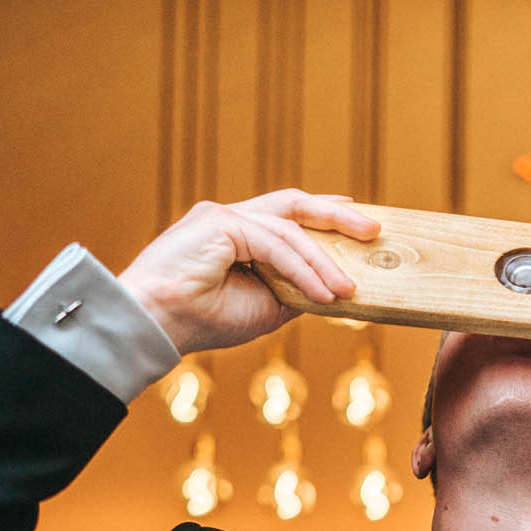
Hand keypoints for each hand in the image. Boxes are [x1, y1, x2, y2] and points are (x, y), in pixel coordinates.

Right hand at [117, 190, 380, 354]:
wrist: (157, 325)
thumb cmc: (202, 320)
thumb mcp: (265, 308)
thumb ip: (294, 290)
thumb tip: (333, 289)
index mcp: (235, 235)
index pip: (287, 217)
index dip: (323, 216)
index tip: (356, 221)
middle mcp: (229, 218)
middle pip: (293, 205)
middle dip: (336, 215)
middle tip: (374, 228)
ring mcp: (222, 216)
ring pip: (289, 229)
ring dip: (323, 261)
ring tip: (348, 289)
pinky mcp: (219, 222)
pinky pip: (275, 244)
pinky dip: (303, 269)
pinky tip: (323, 292)